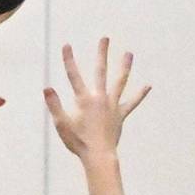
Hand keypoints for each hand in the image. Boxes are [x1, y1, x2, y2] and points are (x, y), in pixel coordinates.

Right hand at [43, 38, 149, 160]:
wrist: (99, 155)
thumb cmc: (78, 142)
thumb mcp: (61, 124)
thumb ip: (54, 105)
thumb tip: (47, 88)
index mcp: (84, 100)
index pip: (74, 76)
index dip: (69, 60)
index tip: (67, 45)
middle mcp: (100, 98)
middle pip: (100, 71)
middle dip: (102, 54)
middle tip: (105, 38)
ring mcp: (112, 106)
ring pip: (120, 82)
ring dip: (124, 67)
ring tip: (129, 53)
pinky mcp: (120, 115)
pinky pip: (131, 103)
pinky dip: (139, 94)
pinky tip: (148, 86)